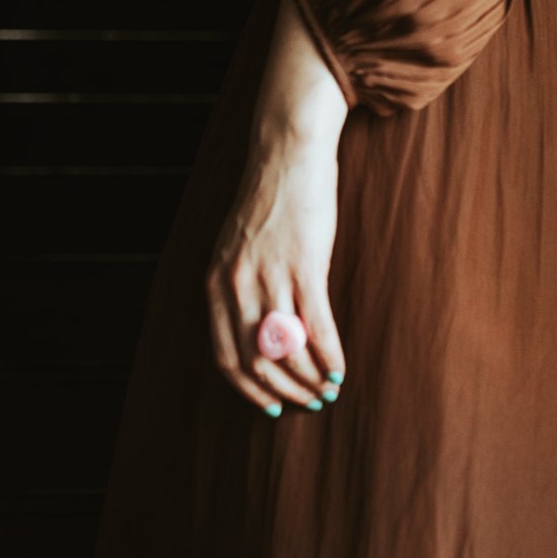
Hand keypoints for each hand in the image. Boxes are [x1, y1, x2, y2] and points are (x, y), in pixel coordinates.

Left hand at [205, 128, 346, 414]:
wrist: (288, 151)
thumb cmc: (270, 199)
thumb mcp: (238, 246)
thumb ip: (240, 287)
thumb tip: (260, 336)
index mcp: (216, 281)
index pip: (225, 355)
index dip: (249, 388)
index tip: (271, 406)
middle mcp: (237, 283)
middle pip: (256, 360)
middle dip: (283, 391)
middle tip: (307, 402)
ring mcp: (270, 274)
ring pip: (287, 349)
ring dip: (309, 379)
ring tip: (328, 388)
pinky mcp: (305, 264)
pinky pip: (316, 325)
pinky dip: (330, 355)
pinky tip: (340, 369)